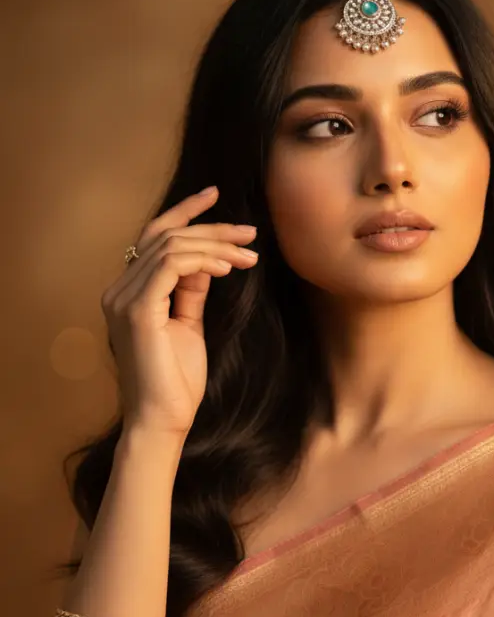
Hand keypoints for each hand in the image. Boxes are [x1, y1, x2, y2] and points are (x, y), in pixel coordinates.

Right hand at [101, 186, 259, 436]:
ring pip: (172, 246)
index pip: (153, 237)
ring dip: (216, 245)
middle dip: (213, 229)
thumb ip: (190, 291)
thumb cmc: (175, 383)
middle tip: (251, 234)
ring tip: (248, 256)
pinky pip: (172, 265)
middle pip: (165, 236)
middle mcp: (118, 290)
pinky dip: (203, 260)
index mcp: (127, 293)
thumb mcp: (188, 325)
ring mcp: (124, 299)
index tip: (216, 195)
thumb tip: (206, 260)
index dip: (184, 212)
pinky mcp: (137, 310)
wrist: (162, 420)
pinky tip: (228, 268)